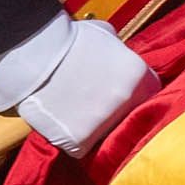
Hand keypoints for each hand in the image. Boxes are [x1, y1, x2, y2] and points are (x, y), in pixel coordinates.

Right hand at [0, 15, 159, 156]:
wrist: (34, 52)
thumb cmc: (69, 39)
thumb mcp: (106, 35)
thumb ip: (121, 51)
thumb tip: (120, 56)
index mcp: (140, 75)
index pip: (150, 95)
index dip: (134, 96)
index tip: (118, 96)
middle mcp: (127, 100)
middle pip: (130, 118)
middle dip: (116, 114)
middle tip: (94, 107)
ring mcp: (105, 121)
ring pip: (107, 136)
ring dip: (94, 129)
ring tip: (74, 114)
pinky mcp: (80, 139)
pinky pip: (81, 148)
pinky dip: (72, 141)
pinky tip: (61, 125)